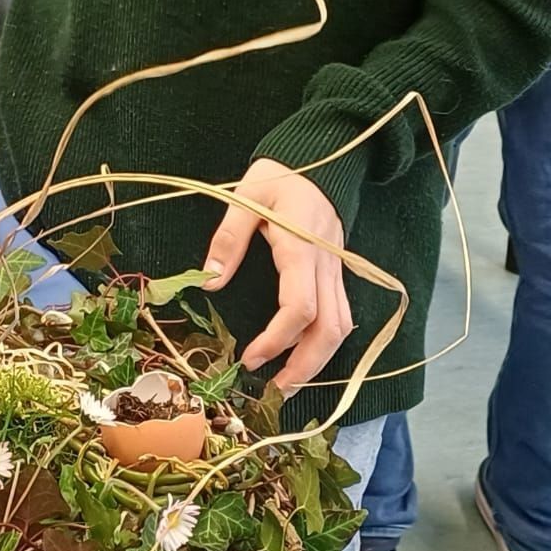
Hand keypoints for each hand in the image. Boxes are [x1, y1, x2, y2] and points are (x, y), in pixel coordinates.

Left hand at [203, 158, 353, 392]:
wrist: (320, 159)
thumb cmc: (280, 176)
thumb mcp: (246, 197)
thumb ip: (228, 239)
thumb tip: (208, 282)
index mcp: (302, 248)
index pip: (300, 308)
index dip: (278, 340)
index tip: (251, 358)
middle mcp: (326, 265)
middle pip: (330, 329)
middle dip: (305, 366)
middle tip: (276, 391)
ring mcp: (337, 270)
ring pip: (342, 326)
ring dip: (319, 360)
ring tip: (289, 381)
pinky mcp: (338, 272)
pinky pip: (342, 314)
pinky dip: (326, 341)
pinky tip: (305, 353)